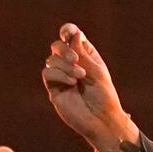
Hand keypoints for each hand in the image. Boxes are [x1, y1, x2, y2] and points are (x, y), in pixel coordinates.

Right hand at [43, 23, 140, 151]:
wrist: (102, 120)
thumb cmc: (104, 96)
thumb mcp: (97, 71)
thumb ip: (83, 54)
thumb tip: (74, 35)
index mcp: (85, 56)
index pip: (71, 37)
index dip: (67, 31)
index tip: (67, 33)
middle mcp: (71, 64)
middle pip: (57, 46)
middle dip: (64, 50)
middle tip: (75, 60)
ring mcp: (61, 76)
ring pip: (51, 59)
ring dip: (65, 65)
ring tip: (79, 77)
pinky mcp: (54, 89)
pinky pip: (48, 73)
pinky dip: (59, 74)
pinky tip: (72, 83)